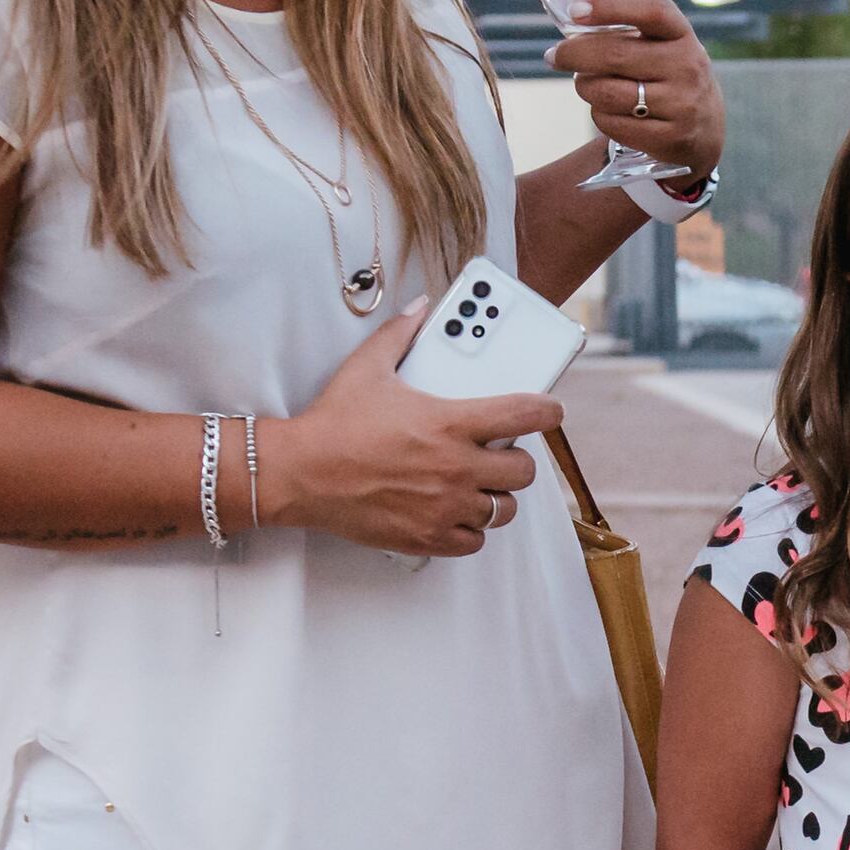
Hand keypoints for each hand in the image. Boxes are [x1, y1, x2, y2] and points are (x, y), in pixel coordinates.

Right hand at [262, 306, 552, 558]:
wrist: (300, 474)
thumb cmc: (333, 423)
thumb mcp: (367, 367)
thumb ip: (400, 334)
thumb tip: (419, 308)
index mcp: (450, 423)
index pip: (525, 416)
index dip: (547, 412)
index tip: (550, 411)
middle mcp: (456, 468)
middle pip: (524, 472)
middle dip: (518, 461)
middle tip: (500, 453)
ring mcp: (445, 507)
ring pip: (503, 511)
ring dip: (497, 497)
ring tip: (479, 486)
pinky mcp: (429, 537)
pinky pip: (474, 542)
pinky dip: (471, 530)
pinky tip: (456, 514)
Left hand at [545, 0, 724, 186]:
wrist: (703, 128)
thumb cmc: (663, 71)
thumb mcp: (653, 41)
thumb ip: (609, 16)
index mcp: (680, 33)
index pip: (651, 9)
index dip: (611, 6)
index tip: (576, 9)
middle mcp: (686, 65)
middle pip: (615, 54)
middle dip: (573, 54)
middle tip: (554, 56)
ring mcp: (681, 103)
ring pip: (606, 92)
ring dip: (585, 86)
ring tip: (587, 83)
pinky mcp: (670, 137)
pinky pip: (611, 123)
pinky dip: (598, 116)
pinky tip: (607, 110)